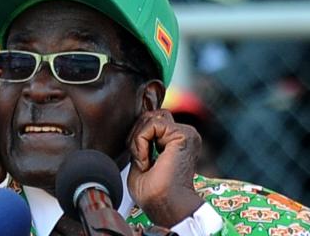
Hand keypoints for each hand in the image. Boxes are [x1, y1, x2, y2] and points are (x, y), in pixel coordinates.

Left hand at [127, 109, 204, 226]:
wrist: (165, 206)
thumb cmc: (153, 193)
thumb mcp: (140, 159)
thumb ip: (141, 140)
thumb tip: (135, 126)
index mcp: (176, 140)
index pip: (150, 120)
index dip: (137, 136)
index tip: (140, 162)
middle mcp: (184, 134)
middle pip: (149, 115)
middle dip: (135, 135)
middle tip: (139, 160)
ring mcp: (186, 133)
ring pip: (149, 118)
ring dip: (137, 141)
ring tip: (143, 162)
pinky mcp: (183, 135)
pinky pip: (152, 124)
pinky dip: (141, 142)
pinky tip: (146, 161)